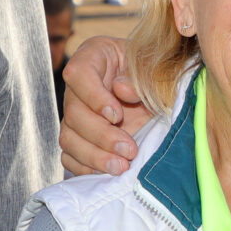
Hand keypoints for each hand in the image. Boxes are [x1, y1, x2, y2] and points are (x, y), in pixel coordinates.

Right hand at [59, 36, 151, 174]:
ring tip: (121, 167)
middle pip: (73, 113)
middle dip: (102, 136)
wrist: (160, 94)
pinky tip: (108, 173)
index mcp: (94, 57)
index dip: (94, 97)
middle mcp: (79, 87)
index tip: (117, 115)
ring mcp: (76, 114)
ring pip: (69, 138)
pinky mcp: (79, 138)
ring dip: (94, 156)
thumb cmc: (158, 75)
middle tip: (129, 150)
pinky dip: (86, 168)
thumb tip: (119, 89)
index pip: (77, 74)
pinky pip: (70, 157)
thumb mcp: (156, 70)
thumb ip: (141, 77)